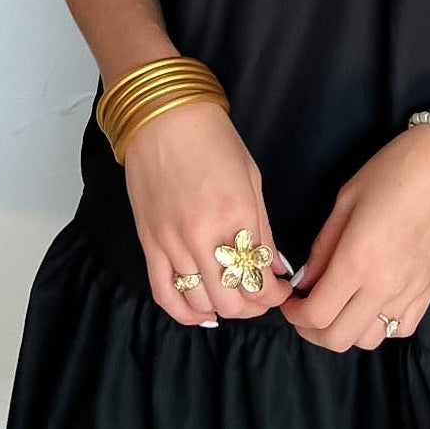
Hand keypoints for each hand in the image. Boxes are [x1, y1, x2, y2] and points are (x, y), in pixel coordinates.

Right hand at [121, 99, 294, 326]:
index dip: (274, 295)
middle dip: (252, 307)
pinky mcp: (149, 243)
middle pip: (231, 300)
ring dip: (223, 310)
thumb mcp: (251, 180)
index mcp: (236, 215)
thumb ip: (263, 230)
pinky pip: (164, 292)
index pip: (259, 278)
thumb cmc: (212, 139)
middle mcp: (203, 236)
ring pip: (200, 302)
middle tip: (261, 298)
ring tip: (235, 300)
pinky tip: (200, 312)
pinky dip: (184, 311)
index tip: (280, 291)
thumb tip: (275, 267)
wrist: (163, 116)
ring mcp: (172, 242)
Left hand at [278, 120, 429, 349]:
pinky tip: (373, 303)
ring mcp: (412, 292)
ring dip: (346, 330)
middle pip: (338, 338)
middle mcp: (385, 285)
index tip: (289, 301)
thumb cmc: (395, 170)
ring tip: (339, 307)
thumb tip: (306, 280)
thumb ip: (323, 247)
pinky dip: (381, 326)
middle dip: (312, 330)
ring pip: (370, 340)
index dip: (294, 315)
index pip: (316, 314)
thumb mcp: (347, 200)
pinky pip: (402, 328)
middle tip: (306, 309)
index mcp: (357, 260)